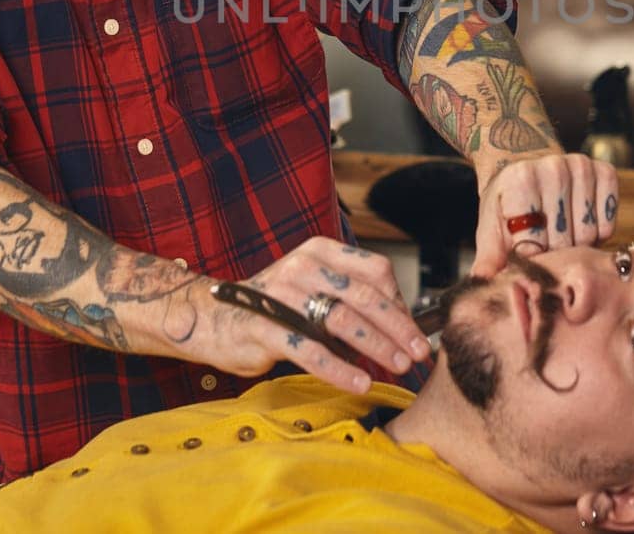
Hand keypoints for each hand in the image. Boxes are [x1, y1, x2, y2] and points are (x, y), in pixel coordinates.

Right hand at [204, 237, 431, 394]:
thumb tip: (403, 324)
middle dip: (398, 328)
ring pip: (342, 321)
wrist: (215, 318)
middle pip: (365, 296)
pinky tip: (360, 383)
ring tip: (397, 367)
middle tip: (418, 354)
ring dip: (376, 347)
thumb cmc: (277, 307)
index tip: (415, 332)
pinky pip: (310, 350)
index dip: (400, 302)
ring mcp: (281, 295)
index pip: (376, 270)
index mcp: (320, 251)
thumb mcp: (315, 288)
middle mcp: (302, 266)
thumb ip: (352, 296)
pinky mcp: (264, 327)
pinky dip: (340, 369)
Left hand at [470, 152, 619, 276]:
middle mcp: (553, 168)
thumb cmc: (509, 202)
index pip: (533, 244)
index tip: (526, 256)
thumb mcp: (491, 227)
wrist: (527, 164)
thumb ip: (488, 257)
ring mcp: (581, 167)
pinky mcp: (605, 171)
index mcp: (521, 180)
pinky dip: (597, 233)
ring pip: (588, 236)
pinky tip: (579, 223)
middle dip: (553, 253)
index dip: (531, 259)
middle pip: (563, 242)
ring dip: (576, 245)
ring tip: (560, 234)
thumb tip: (481, 283)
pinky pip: (609, 225)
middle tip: (544, 244)